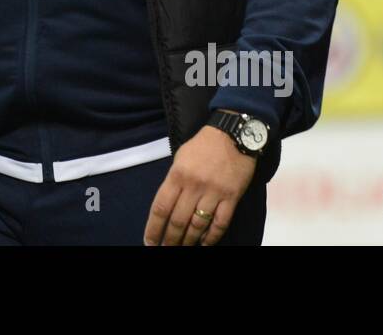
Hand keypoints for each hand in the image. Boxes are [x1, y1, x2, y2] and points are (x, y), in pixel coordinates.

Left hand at [143, 114, 256, 245]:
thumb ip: (174, 181)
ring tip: (182, 248)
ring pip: (198, 225)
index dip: (153, 228)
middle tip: (166, 249)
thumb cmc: (203, 145)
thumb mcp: (180, 158)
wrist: (233, 134)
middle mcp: (193, 186)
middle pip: (178, 221)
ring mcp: (214, 193)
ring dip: (189, 241)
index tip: (149, 242)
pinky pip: (220, 223)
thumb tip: (167, 206)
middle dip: (170, 240)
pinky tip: (204, 244)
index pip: (161, 208)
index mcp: (177, 175)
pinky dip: (212, 237)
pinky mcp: (232, 197)